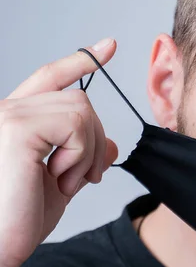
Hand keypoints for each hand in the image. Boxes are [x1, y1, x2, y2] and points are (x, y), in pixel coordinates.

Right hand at [0, 38, 118, 266]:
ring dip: (88, 152)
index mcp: (16, 120)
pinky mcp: (15, 128)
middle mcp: (7, 111)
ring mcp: (8, 116)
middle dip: (96, 139)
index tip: (110, 46)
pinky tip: (61, 177)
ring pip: (83, 110)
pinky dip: (81, 154)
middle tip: (85, 177)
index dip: (81, 60)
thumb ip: (85, 159)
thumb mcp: (64, 184)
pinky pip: (76, 124)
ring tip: (67, 180)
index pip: (50, 78)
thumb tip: (114, 145)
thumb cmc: (20, 221)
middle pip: (80, 98)